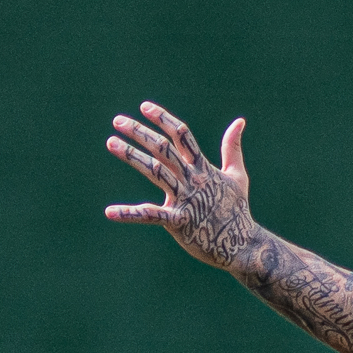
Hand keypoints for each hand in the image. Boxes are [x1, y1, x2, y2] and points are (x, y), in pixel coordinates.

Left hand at [106, 102, 262, 271]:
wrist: (243, 245)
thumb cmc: (237, 210)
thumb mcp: (237, 175)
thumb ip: (232, 148)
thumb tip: (239, 121)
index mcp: (203, 169)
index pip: (182, 136)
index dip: (164, 119)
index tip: (144, 107)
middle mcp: (193, 180)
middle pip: (164, 149)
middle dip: (140, 133)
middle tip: (118, 121)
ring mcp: (185, 200)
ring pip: (155, 171)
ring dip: (132, 156)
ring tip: (111, 142)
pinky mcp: (179, 222)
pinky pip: (151, 216)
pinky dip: (130, 214)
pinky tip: (109, 212)